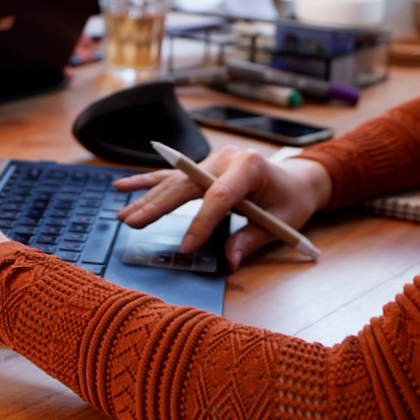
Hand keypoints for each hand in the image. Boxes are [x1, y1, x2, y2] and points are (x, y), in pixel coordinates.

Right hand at [112, 147, 333, 269]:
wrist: (297, 179)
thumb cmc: (292, 200)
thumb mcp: (282, 222)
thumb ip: (252, 239)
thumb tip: (229, 260)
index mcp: (250, 166)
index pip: (219, 196)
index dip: (201, 223)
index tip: (186, 248)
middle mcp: (226, 158)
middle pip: (187, 185)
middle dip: (159, 206)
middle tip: (134, 224)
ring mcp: (211, 160)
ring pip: (175, 181)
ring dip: (148, 199)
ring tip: (124, 215)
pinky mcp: (202, 167)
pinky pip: (172, 175)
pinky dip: (148, 182)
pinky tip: (122, 186)